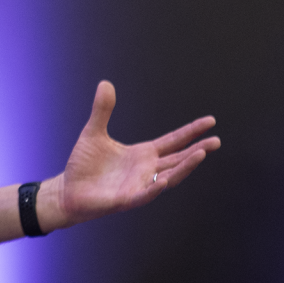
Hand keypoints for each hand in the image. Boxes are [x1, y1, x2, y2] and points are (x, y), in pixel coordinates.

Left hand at [47, 81, 219, 228]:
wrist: (67, 190)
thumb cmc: (84, 164)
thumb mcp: (94, 132)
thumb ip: (102, 110)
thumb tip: (105, 83)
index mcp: (142, 154)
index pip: (173, 142)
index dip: (191, 132)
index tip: (210, 122)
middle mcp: (146, 170)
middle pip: (177, 159)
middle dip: (196, 151)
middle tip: (215, 141)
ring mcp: (138, 186)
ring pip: (168, 177)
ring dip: (184, 167)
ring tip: (200, 154)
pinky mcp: (126, 199)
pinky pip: (144, 194)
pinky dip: (154, 188)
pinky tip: (164, 180)